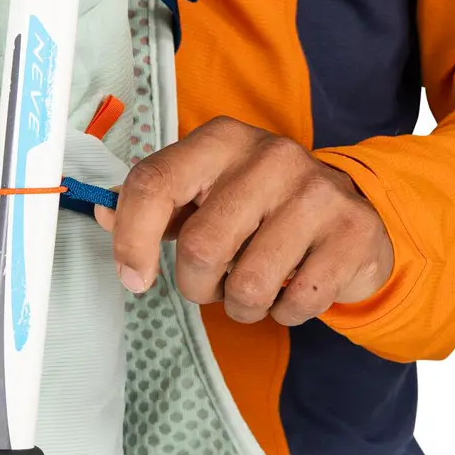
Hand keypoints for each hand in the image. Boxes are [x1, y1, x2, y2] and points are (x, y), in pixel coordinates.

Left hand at [94, 116, 394, 324]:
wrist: (354, 211)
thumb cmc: (260, 207)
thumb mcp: (205, 191)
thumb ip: (153, 203)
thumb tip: (100, 213)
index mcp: (220, 141)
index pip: (153, 183)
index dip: (130, 239)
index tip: (133, 278)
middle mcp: (270, 156)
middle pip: (200, 248)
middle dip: (196, 286)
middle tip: (210, 284)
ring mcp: (317, 192)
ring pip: (248, 284)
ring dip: (240, 306)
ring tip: (251, 290)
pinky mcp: (353, 232)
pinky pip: (296, 302)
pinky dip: (284, 313)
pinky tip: (291, 290)